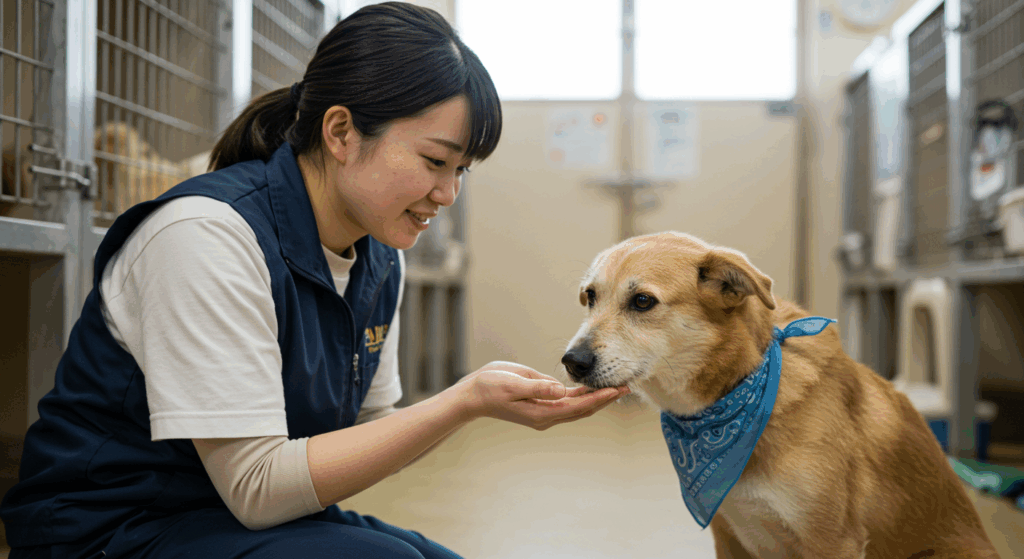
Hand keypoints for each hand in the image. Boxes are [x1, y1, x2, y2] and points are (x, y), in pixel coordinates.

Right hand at [451, 360, 629, 429]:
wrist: (474, 394)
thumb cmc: (490, 388)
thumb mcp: (512, 385)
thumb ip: (537, 387)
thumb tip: (560, 389)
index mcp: (542, 413)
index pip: (578, 407)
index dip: (599, 398)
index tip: (617, 389)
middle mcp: (548, 414)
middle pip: (584, 408)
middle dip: (605, 398)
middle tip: (627, 386)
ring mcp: (546, 409)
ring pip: (579, 405)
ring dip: (597, 396)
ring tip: (618, 385)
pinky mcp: (543, 400)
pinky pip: (568, 399)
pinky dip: (583, 393)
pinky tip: (595, 385)